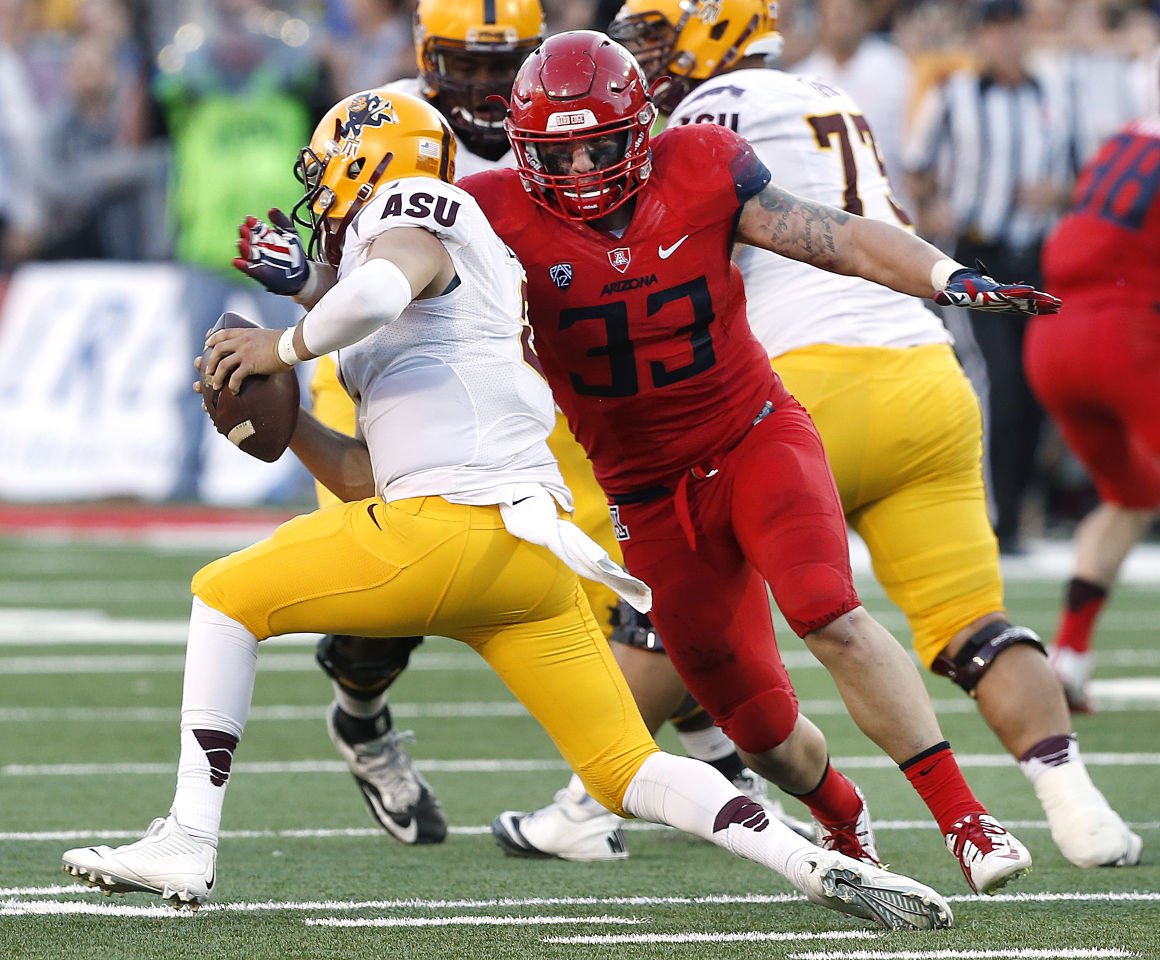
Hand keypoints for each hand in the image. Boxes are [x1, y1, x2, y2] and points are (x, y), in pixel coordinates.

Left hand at [201, 326, 288, 394]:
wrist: (291, 344)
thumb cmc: (286, 342)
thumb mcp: (268, 337)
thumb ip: (261, 342)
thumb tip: (265, 348)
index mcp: (246, 333)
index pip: (224, 333)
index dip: (214, 338)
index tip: (207, 343)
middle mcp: (242, 341)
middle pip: (218, 349)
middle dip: (210, 361)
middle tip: (208, 371)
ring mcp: (245, 353)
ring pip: (222, 364)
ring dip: (217, 376)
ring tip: (215, 385)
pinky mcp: (250, 364)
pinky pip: (236, 376)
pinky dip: (232, 385)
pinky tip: (234, 391)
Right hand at [232, 208, 308, 295]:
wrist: (301, 273)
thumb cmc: (294, 253)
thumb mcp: (291, 234)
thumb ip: (282, 221)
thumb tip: (272, 210)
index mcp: (264, 236)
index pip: (256, 228)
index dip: (252, 223)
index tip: (251, 219)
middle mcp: (258, 247)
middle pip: (249, 239)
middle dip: (246, 234)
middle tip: (244, 229)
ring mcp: (258, 260)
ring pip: (247, 253)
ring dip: (243, 248)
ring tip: (242, 243)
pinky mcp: (259, 273)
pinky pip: (249, 269)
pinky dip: (243, 266)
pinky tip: (238, 262)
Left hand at [933, 268, 1060, 315]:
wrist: (961, 283)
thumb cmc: (957, 290)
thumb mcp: (952, 294)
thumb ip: (946, 296)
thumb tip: (937, 297)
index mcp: (992, 293)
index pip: (1008, 294)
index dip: (1019, 294)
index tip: (1030, 292)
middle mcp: (1003, 295)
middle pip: (1024, 297)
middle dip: (1038, 300)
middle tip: (1055, 302)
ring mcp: (1008, 298)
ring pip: (1028, 301)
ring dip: (1042, 304)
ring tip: (1059, 306)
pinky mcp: (1009, 302)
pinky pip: (1026, 306)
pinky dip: (1038, 307)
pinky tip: (1052, 310)